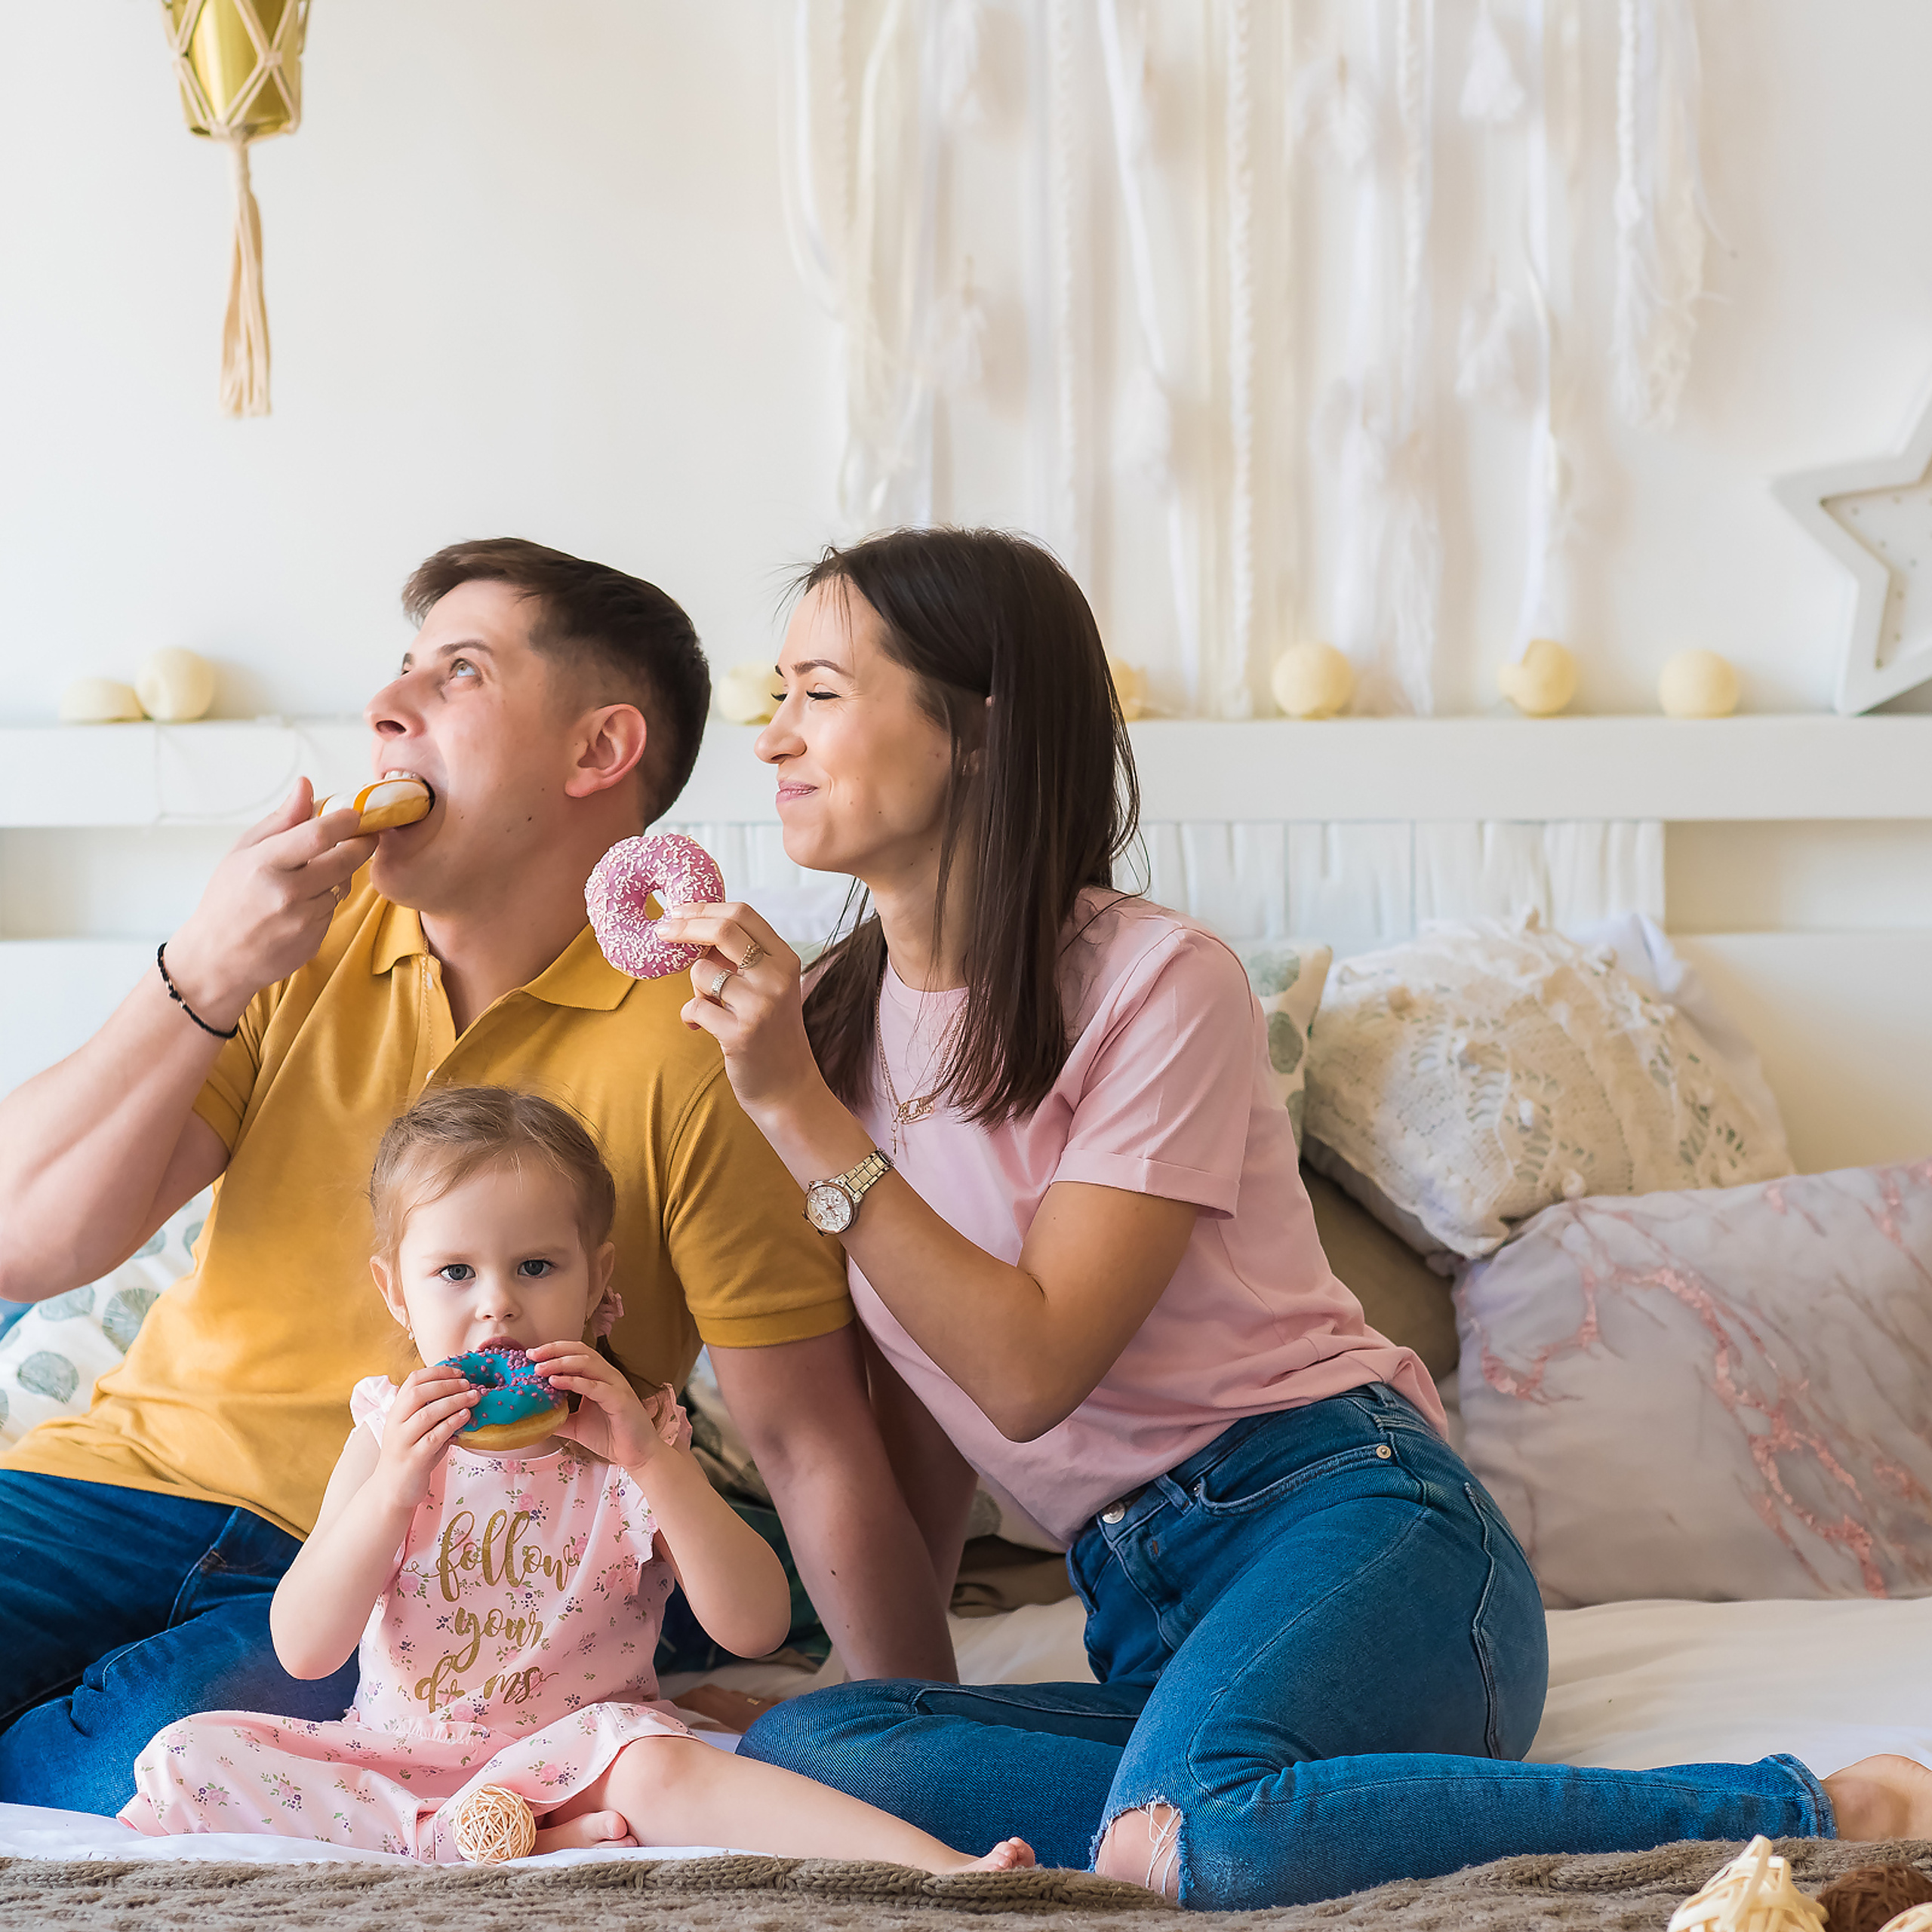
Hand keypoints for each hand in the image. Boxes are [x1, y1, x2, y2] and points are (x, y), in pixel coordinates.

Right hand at [162, 780, 378, 1029]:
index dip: (344, 821)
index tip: (356, 814)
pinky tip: (302, 906)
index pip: (317, 835)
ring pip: (341, 886)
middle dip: (362, 844)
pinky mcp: (313, 940)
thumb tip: (307, 786)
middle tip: (366, 835)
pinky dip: (325, 902)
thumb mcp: (243, 852)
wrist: (217, 959)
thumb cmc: (227, 899)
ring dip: (338, 876)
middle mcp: (285, 893)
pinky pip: (333, 910)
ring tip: (312, 876)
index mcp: (264, 864)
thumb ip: (281, 820)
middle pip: (344, 860)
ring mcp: (302, 920)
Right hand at [369, 1365, 477, 1513]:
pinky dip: (451, 1424)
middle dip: (447, 1385)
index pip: (412, 1381)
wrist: (391, 1490)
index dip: (437, 1372)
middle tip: (468, 1384)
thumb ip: (432, 1411)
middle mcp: (396, 1424)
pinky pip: (433, 1437)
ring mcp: (403, 1442)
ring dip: (454, 1402)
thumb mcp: (417, 1429)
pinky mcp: (413, 1459)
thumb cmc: (410, 1454)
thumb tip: (464, 1391)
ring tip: (473, 1397)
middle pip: (418, 1394)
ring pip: (427, 1414)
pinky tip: (465, 1416)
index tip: (458, 1372)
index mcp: (396, 1411)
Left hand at [530, 1342, 681, 1472]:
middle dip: (554, 1350)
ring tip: (540, 1368)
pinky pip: (595, 1386)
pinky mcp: (619, 1399)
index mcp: (599, 1378)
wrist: (635, 1454)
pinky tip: (556, 1382)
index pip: (575, 1354)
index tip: (531, 1355)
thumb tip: (532, 1416)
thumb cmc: (610, 1436)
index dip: (554, 1351)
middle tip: (531, 1355)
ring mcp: (615, 1385)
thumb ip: (558, 1416)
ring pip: (587, 1363)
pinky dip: (574, 1382)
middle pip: (580, 1351)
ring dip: (561, 1362)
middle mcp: (608, 1376)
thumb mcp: (576, 1424)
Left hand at [655, 902, 827, 1124]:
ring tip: (708, 1005)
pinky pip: (694, 1007)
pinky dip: (689, 1015)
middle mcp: (777, 978)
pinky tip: (698, 1027)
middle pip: (723, 929)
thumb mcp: (768, 987)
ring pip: (702, 972)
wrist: (788, 1087)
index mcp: (785, 959)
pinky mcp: (740, 1034)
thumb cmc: (770, 1032)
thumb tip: (693, 928)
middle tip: (661, 931)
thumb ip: (741, 959)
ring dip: (694, 987)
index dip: (705, 908)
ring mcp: (760, 1005)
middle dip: (684, 926)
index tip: (680, 910)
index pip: (743, 913)